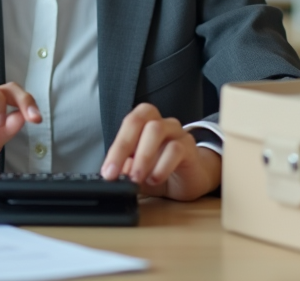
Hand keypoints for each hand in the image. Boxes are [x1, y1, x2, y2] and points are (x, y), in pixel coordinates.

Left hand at [100, 103, 220, 200]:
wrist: (192, 178)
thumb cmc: (161, 169)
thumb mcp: (138, 172)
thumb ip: (126, 170)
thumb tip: (113, 174)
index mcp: (144, 123)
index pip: (127, 125)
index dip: (116, 147)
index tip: (107, 172)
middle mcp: (160, 122)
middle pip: (138, 120)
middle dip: (123, 146)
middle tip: (115, 174)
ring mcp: (176, 132)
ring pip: (156, 130)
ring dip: (142, 156)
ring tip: (135, 178)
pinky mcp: (189, 147)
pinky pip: (175, 149)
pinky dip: (162, 166)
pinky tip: (155, 179)